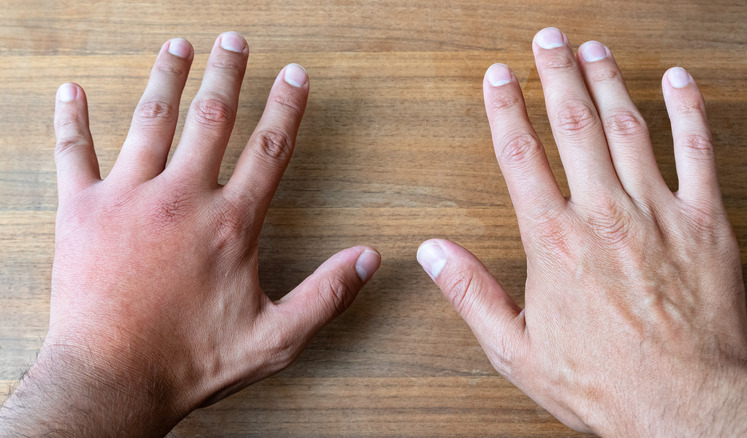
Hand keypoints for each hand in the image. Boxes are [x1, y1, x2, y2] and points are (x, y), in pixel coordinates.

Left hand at [0, 32, 380, 435]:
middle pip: (210, 119)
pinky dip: (71, 119)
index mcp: (229, 224)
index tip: (295, 75)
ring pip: (150, 122)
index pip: (268, 150)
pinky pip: (74, 152)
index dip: (286, 108)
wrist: (112, 380)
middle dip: (227, 74)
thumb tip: (369, 259)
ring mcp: (128, 199)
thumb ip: (326, 295)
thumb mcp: (275, 338)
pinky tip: (71, 91)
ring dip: (166, 78)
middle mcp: (181, 199)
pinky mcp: (82, 212)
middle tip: (234, 40)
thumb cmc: (191, 361)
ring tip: (177, 47)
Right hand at [417, 27, 746, 435]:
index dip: (505, 108)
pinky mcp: (703, 223)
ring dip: (609, 82)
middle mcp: (602, 215)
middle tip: (549, 38)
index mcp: (554, 242)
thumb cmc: (602, 381)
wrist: (685, 406)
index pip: (521, 155)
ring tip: (595, 48)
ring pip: (628, 129)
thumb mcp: (516, 350)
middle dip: (558, 74)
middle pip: (574, 126)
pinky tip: (678, 82)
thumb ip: (471, 294)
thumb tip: (431, 253)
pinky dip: (689, 112)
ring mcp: (656, 213)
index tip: (498, 76)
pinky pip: (698, 153)